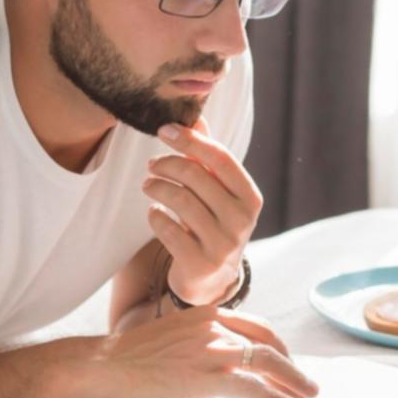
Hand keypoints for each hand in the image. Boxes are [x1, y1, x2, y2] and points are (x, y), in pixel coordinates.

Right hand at [71, 306, 317, 397]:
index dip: (276, 346)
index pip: (254, 327)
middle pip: (268, 343)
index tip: (286, 361)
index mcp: (202, 316)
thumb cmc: (120, 364)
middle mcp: (212, 328)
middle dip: (292, 365)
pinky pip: (254, 389)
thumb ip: (189, 364)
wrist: (96, 368)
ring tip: (306, 397)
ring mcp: (211, 351)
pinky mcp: (207, 379)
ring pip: (268, 364)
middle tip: (306, 382)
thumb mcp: (165, 350)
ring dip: (293, 383)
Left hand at [143, 119, 262, 305]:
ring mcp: (223, 244)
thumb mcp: (218, 192)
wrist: (212, 278)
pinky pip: (167, 229)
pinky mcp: (200, 264)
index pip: (220, 158)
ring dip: (156, 187)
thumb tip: (195, 119)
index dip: (190, 140)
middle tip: (151, 165)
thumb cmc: (213, 222)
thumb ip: (207, 157)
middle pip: (195, 176)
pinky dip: (154, 215)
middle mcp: (242, 221)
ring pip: (179, 200)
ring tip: (148, 185)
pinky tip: (154, 212)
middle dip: (166, 164)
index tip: (164, 130)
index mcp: (250, 197)